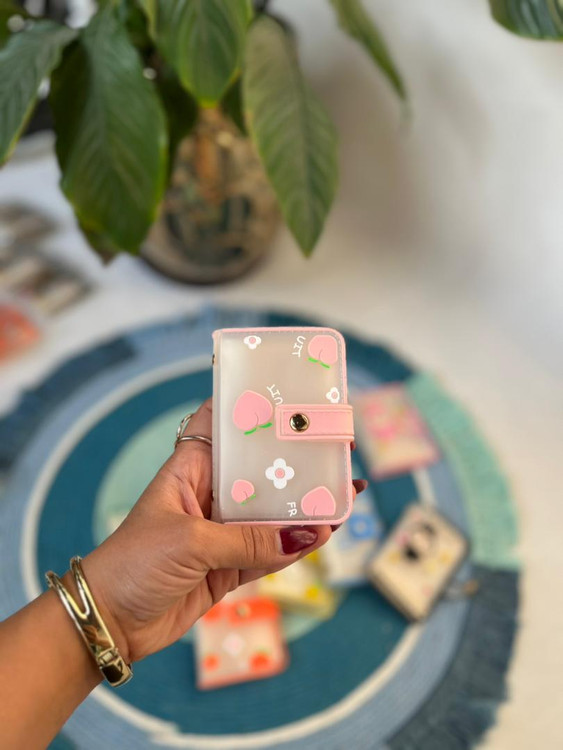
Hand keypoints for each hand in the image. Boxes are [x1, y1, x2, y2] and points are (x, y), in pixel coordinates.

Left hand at [80, 399, 364, 662]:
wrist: (110, 622)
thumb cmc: (135, 562)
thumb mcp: (191, 541)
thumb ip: (250, 540)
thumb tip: (309, 533)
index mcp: (191, 469)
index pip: (223, 425)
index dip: (253, 410)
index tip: (291, 398)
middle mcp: (210, 494)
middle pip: (260, 471)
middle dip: (294, 462)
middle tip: (335, 449)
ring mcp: (222, 531)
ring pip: (272, 513)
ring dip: (304, 506)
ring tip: (343, 491)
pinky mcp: (229, 567)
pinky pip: (271, 552)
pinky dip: (296, 546)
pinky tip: (323, 534)